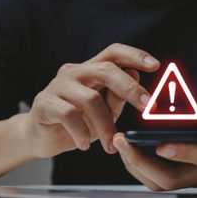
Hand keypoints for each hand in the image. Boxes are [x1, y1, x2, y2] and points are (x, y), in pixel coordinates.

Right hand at [22, 43, 159, 157]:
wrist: (40, 136)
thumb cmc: (77, 122)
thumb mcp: (104, 112)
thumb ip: (118, 97)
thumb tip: (135, 75)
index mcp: (91, 70)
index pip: (114, 53)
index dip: (135, 55)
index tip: (155, 65)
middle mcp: (74, 72)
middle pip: (105, 70)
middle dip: (130, 88)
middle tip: (147, 106)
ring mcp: (57, 86)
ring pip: (90, 99)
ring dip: (105, 125)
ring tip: (110, 145)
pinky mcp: (44, 103)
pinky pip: (69, 114)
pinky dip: (81, 132)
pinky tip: (84, 144)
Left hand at [112, 101, 196, 190]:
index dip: (180, 152)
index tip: (158, 144)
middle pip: (170, 179)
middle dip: (141, 162)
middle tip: (121, 141)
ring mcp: (195, 178)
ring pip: (161, 183)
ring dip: (136, 167)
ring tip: (120, 145)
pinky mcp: (187, 177)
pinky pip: (159, 179)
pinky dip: (141, 168)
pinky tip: (130, 151)